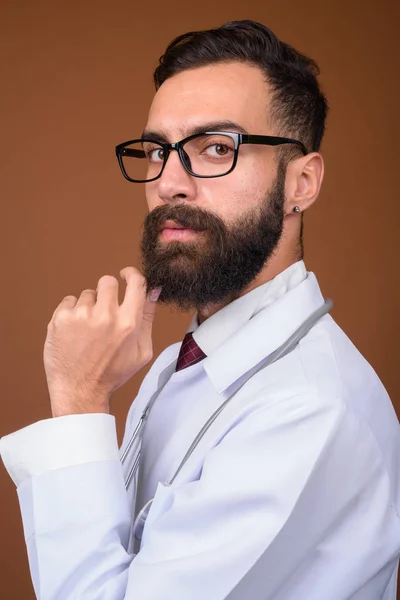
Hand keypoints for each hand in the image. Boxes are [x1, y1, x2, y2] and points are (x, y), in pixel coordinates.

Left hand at [43, 267, 160, 417]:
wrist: (80, 391)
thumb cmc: (112, 374)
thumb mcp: (142, 351)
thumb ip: (148, 318)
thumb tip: (153, 290)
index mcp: (129, 323)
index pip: (135, 282)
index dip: (131, 274)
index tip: (125, 275)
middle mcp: (106, 316)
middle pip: (108, 281)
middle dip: (107, 293)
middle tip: (103, 310)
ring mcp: (81, 316)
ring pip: (87, 294)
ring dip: (88, 307)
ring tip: (87, 330)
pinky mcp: (61, 318)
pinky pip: (68, 301)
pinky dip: (71, 313)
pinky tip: (74, 331)